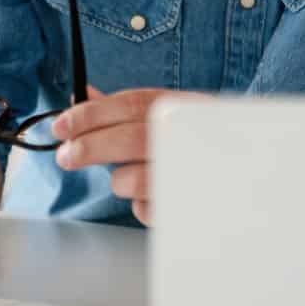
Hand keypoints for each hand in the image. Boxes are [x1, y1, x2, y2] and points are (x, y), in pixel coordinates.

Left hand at [51, 88, 208, 226]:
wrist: (243, 178)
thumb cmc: (196, 145)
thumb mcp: (169, 117)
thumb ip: (125, 109)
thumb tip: (82, 94)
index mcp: (185, 109)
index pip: (132, 104)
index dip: (91, 114)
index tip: (61, 126)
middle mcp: (191, 139)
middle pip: (130, 139)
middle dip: (89, 147)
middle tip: (65, 156)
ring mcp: (192, 174)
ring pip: (134, 180)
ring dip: (119, 180)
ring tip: (125, 179)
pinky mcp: (189, 208)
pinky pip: (146, 211)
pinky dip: (141, 206)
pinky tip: (152, 197)